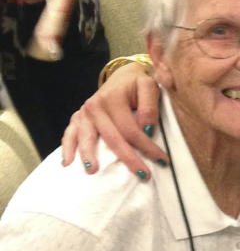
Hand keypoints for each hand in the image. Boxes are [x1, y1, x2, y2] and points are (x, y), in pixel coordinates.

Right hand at [61, 61, 167, 178]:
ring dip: (89, 156)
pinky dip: (67, 148)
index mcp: (113, 99)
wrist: (122, 75)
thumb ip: (150, 106)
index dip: (147, 147)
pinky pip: (69, 134)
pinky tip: (66, 163)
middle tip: (143, 175)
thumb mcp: (149, 87)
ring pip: (86, 138)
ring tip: (93, 172)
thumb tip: (147, 129)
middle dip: (128, 158)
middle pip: (112, 138)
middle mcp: (95, 106)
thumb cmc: (137, 84)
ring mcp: (84, 113)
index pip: (131, 130)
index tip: (162, 160)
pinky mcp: (78, 118)